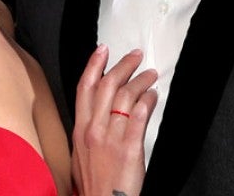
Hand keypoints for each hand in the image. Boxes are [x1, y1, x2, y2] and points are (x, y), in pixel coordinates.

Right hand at [71, 45, 157, 195]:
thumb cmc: (95, 185)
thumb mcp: (82, 154)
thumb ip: (90, 131)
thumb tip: (101, 113)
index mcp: (80, 131)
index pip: (85, 89)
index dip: (94, 65)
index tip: (102, 51)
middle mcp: (93, 131)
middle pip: (107, 87)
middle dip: (122, 66)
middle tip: (135, 56)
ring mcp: (111, 139)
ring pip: (124, 97)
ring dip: (140, 81)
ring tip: (150, 76)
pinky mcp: (129, 149)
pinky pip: (138, 117)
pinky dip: (147, 101)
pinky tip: (153, 97)